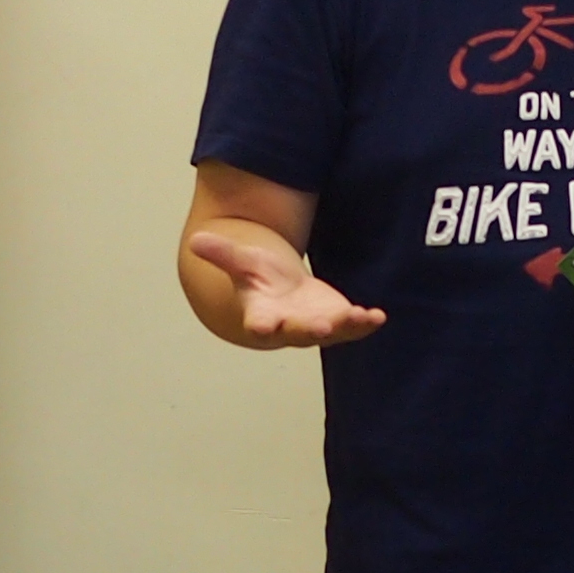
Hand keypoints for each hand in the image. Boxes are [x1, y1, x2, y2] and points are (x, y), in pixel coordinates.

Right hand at [187, 228, 385, 349]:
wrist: (280, 295)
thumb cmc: (258, 278)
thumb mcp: (241, 262)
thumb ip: (221, 254)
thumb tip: (195, 240)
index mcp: (261, 314)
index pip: (259, 323)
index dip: (261, 326)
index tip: (262, 327)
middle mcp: (289, 326)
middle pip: (299, 331)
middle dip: (311, 329)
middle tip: (321, 328)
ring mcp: (315, 326)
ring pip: (332, 332)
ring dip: (347, 326)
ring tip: (363, 317)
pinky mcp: (337, 321)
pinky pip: (352, 326)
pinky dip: (365, 323)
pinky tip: (378, 316)